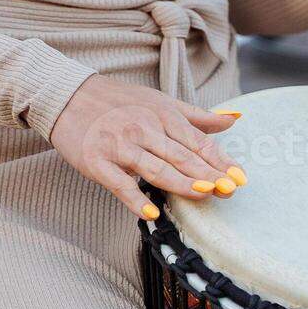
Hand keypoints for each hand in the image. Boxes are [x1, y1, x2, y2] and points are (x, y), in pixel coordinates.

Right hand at [50, 75, 245, 218]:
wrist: (66, 95)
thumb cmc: (118, 101)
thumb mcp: (160, 102)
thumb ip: (197, 117)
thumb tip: (234, 120)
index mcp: (164, 115)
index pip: (198, 142)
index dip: (220, 161)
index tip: (240, 177)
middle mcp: (145, 129)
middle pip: (182, 156)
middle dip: (208, 173)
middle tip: (230, 190)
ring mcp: (120, 146)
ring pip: (156, 168)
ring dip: (180, 182)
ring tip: (204, 194)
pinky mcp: (97, 162)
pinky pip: (119, 183)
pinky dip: (134, 198)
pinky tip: (150, 212)